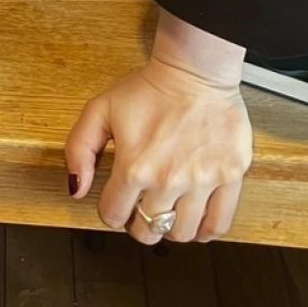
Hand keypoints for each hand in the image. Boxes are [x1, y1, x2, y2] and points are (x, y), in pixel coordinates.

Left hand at [65, 12, 252, 244]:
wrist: (194, 73)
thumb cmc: (149, 90)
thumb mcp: (99, 111)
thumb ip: (79, 150)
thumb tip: (76, 189)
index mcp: (134, 167)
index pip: (114, 215)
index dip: (110, 211)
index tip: (116, 203)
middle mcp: (168, 180)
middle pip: (148, 231)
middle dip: (139, 224)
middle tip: (141, 209)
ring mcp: (202, 181)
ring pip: (182, 233)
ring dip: (170, 228)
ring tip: (168, 211)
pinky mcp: (230, 177)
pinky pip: (218, 224)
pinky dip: (205, 230)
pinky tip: (196, 219)